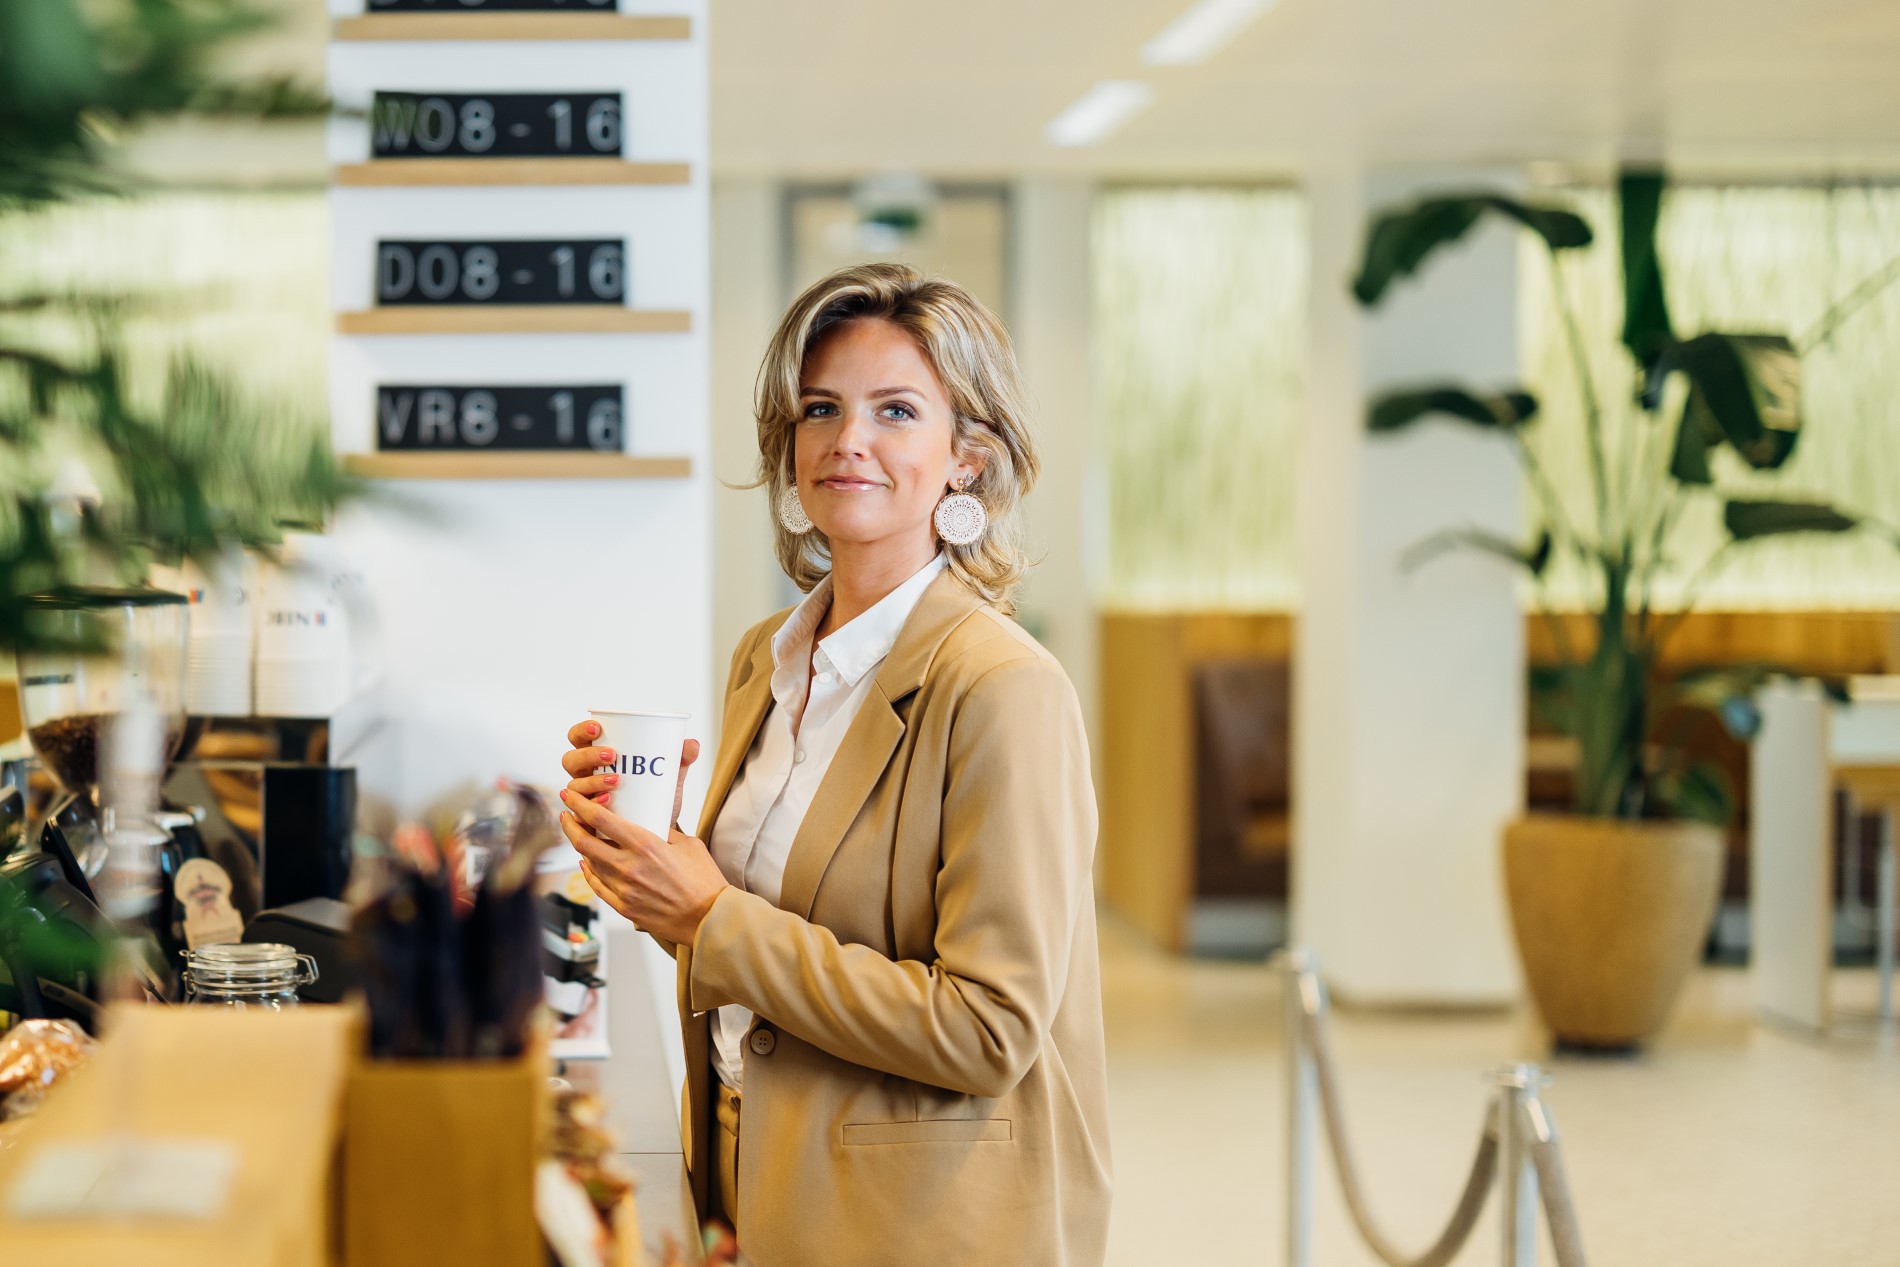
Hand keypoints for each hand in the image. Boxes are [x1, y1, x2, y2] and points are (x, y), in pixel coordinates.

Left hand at [558, 786, 727, 944]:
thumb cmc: (704, 880)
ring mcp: (623, 889)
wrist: (709, 917)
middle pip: (583, 843)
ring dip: (579, 848)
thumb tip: (650, 826)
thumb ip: (664, 833)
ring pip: (588, 864)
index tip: (569, 796)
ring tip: (578, 836)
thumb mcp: (688, 844)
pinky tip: (587, 864)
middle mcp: (628, 867)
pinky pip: (597, 886)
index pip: (600, 820)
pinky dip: (589, 872)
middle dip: (569, 825)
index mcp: (645, 845)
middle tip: (566, 815)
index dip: (579, 805)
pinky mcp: (624, 908)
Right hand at [561, 719, 700, 818]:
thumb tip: (692, 744)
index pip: (578, 738)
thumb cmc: (656, 795)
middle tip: (612, 756)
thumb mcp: (669, 776)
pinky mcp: (588, 820)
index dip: (582, 731)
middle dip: (588, 755)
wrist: (658, 829)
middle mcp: (585, 775)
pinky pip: (579, 813)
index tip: (599, 728)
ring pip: (574, 786)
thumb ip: (680, 759)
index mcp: (597, 757)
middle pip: (571, 760)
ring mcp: (584, 798)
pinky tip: (608, 802)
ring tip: (615, 782)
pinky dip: (591, 807)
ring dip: (592, 781)